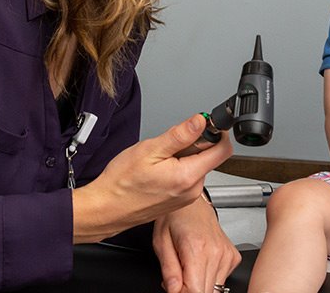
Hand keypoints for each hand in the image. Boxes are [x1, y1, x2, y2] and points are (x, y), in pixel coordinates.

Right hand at [72, 114, 232, 242]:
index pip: (223, 150)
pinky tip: (158, 170)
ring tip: (158, 160)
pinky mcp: (180, 200)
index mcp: (188, 176)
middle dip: (193, 144)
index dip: (217, 132)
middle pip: (209, 157)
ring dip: (184, 156)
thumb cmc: (122, 183)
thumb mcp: (150, 149)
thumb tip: (201, 121)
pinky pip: (188, 177)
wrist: (106, 208)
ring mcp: (187, 197)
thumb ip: (180, 134)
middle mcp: (193, 190)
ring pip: (197, 166)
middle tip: (167, 145)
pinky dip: (178, 168)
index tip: (205, 125)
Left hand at [154, 196, 240, 292]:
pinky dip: (209, 278)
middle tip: (178, 278)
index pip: (195, 291)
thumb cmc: (175, 217)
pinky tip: (200, 265)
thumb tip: (173, 291)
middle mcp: (217, 252)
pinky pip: (222, 279)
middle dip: (189, 290)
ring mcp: (227, 255)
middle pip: (206, 292)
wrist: (193, 203)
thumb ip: (169, 270)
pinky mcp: (233, 256)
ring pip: (215, 288)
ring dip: (199, 284)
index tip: (174, 288)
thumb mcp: (161, 242)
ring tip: (188, 269)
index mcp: (197, 248)